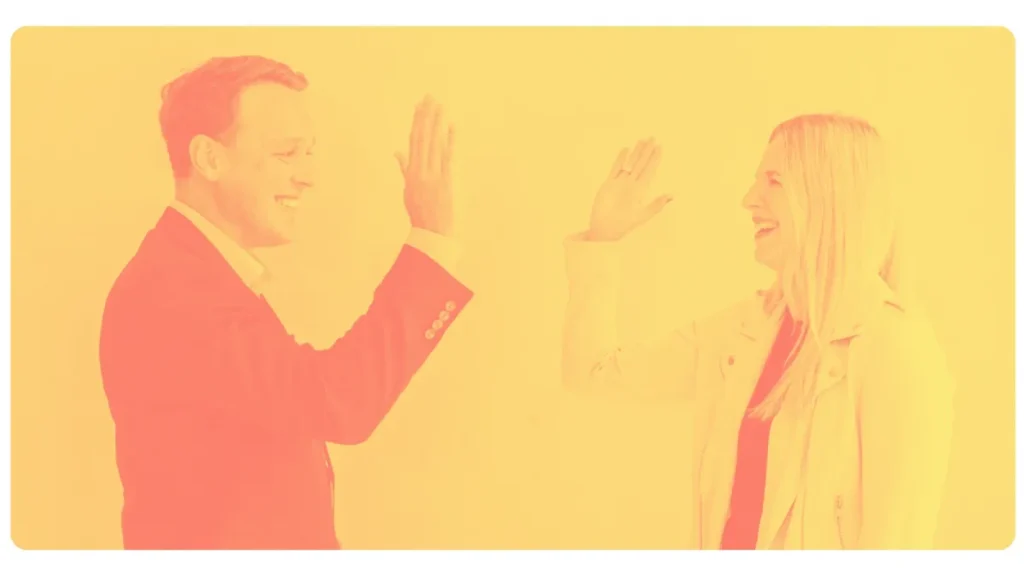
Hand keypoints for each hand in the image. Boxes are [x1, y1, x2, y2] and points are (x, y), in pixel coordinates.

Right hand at [395, 96, 454, 236]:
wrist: (432, 232)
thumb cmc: (420, 213)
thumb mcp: (408, 190)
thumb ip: (404, 169)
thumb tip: (397, 152)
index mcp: (412, 172)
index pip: (414, 141)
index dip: (416, 122)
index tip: (418, 106)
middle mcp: (421, 171)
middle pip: (423, 138)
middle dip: (426, 116)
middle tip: (429, 97)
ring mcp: (434, 175)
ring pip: (434, 143)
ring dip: (437, 123)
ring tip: (439, 105)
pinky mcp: (447, 181)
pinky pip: (448, 157)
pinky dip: (450, 141)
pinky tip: (452, 126)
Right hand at [586, 138, 671, 241]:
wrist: (606, 229)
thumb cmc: (624, 225)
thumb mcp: (643, 215)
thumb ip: (656, 204)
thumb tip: (672, 195)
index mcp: (640, 190)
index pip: (650, 170)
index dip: (655, 159)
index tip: (660, 147)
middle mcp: (631, 185)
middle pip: (641, 164)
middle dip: (647, 151)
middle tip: (652, 137)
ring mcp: (620, 183)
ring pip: (629, 164)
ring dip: (635, 153)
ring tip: (641, 140)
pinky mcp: (609, 184)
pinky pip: (615, 169)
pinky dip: (620, 159)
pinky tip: (625, 150)